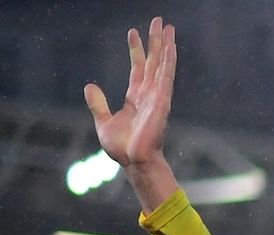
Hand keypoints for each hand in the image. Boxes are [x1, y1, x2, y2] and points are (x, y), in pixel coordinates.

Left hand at [83, 18, 175, 171]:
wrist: (133, 161)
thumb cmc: (122, 147)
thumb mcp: (103, 121)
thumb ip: (98, 103)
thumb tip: (89, 86)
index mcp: (136, 97)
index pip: (138, 68)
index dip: (136, 50)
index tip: (133, 32)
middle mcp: (149, 93)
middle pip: (154, 61)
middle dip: (156, 41)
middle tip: (158, 21)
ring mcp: (157, 96)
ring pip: (162, 65)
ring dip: (165, 45)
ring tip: (168, 27)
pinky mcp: (161, 102)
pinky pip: (166, 77)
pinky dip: (169, 62)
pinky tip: (171, 48)